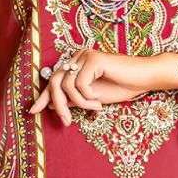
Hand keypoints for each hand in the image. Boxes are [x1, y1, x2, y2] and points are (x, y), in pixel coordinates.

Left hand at [29, 47, 169, 124]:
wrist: (145, 79)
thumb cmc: (123, 87)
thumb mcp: (93, 98)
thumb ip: (74, 99)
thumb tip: (53, 104)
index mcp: (77, 64)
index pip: (54, 80)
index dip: (43, 96)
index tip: (33, 111)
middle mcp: (78, 56)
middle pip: (54, 82)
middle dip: (58, 104)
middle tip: (66, 122)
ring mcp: (85, 56)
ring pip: (66, 85)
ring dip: (79, 103)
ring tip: (94, 107)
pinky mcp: (94, 59)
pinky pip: (79, 84)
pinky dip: (87, 97)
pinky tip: (99, 101)